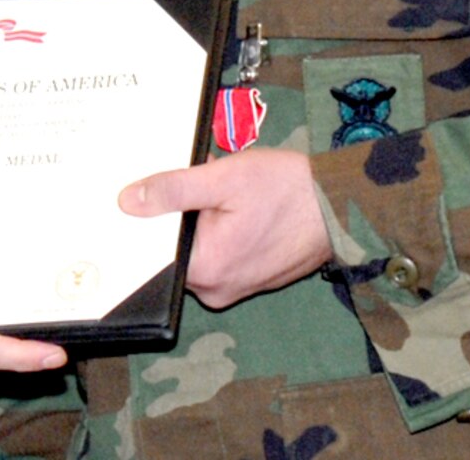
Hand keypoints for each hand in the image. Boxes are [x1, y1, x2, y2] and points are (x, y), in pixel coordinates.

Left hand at [119, 149, 332, 309]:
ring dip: (202, 222)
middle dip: (178, 217)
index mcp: (204, 271)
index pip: (152, 255)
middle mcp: (217, 291)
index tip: (148, 196)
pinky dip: (221, 232)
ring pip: (200, 252)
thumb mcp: (223, 179)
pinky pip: (223, 256)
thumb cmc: (285, 189)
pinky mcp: (254, 280)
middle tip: (196, 183)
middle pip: (176, 253)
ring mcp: (238, 288)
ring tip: (219, 190)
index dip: (146, 224)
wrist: (341, 204)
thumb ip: (172, 191)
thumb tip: (127, 201)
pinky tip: (236, 206)